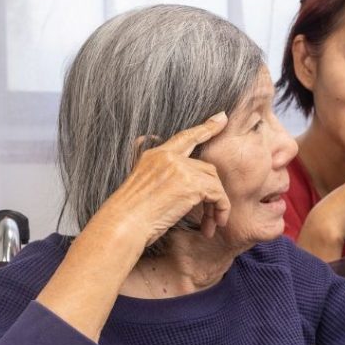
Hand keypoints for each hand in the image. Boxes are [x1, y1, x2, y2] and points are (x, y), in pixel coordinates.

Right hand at [101, 112, 231, 244]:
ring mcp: (179, 169)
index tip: (221, 118)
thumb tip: (177, 182)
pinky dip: (220, 209)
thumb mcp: (140, 187)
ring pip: (213, 182)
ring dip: (216, 205)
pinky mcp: (191, 184)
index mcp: (154, 155)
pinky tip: (212, 226)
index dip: (205, 128)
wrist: (122, 226)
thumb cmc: (128, 216)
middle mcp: (167, 157)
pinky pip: (218, 194)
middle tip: (212, 217)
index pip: (185, 137)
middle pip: (205, 168)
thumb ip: (159, 177)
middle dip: (213, 192)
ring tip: (211, 225)